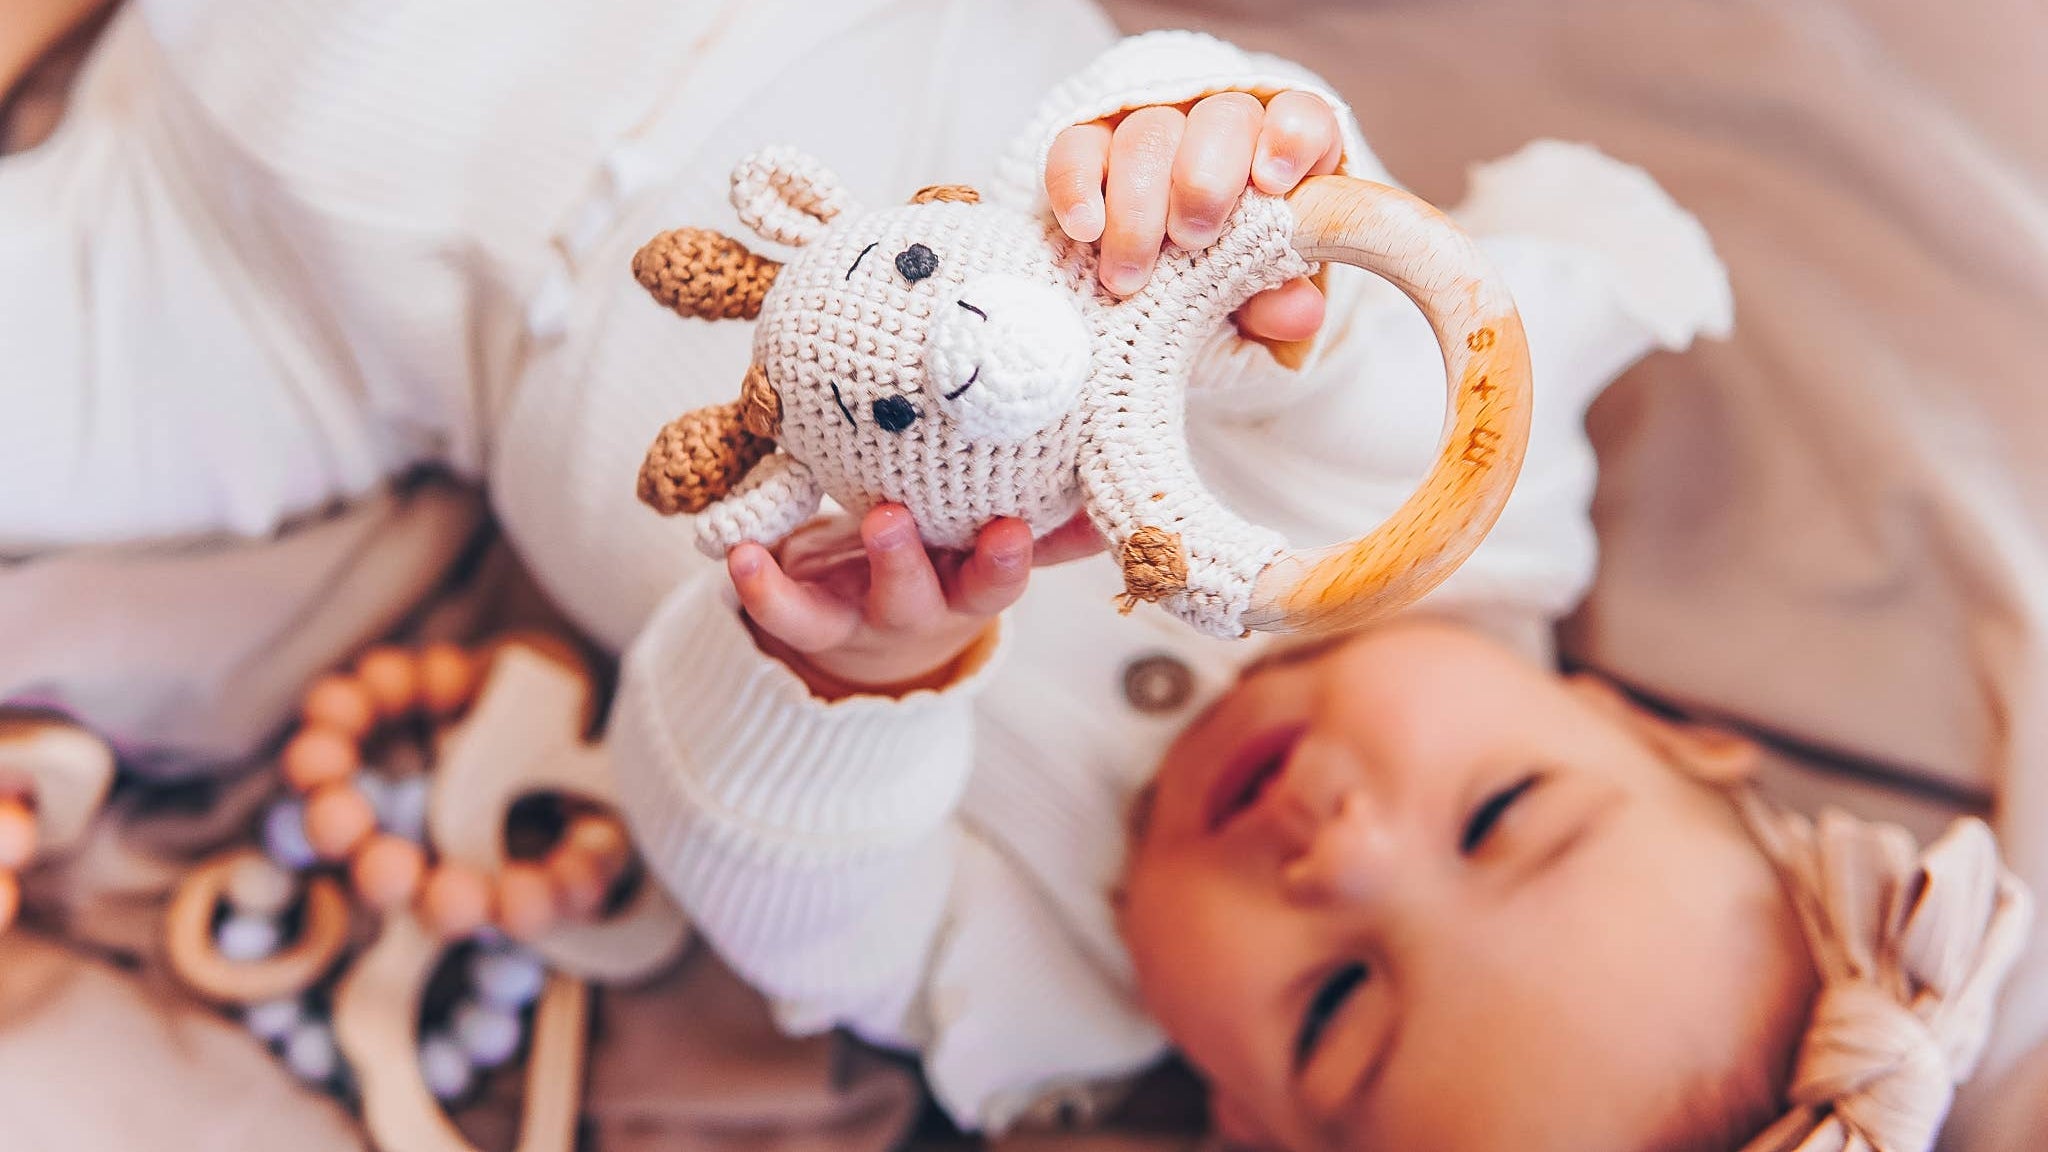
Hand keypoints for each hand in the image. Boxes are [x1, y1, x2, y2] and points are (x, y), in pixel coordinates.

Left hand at [728, 506, 1101, 696]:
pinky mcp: (814, 617)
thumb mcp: (987, 544)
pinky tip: (740, 551)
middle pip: (942, 595)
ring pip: (877, 601)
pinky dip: (762, 585)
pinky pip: (788, 612)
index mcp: (974, 581)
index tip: (1012, 526)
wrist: (868, 629)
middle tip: (930, 517)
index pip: (1001, 575)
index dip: (1009, 558)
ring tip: (872, 517)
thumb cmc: (940, 560)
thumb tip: (1119, 494)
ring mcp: (870, 615)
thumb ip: (1050, 523)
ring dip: (879, 562)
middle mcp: (929, 605)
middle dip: (944, 561)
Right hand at [1045, 90, 1341, 342]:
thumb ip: (1278, 303)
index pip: (1301, 116)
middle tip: (1190, 240)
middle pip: (1221, 119)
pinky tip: (1084, 229)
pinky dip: (1077, 183)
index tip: (1272, 181)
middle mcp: (1221, 124)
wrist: (1155, 281)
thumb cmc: (1222, 278)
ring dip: (1137, 206)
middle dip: (1204, 181)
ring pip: (1148, 134)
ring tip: (1129, 277)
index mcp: (1281, 153)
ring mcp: (1154, 126)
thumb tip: (1300, 315)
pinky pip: (1077, 144)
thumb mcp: (1257, 299)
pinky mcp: (1090, 140)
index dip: (1290, 136)